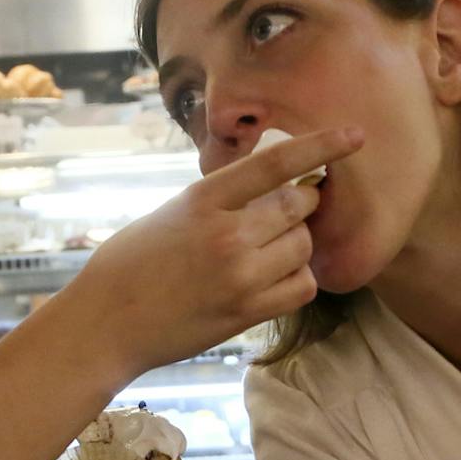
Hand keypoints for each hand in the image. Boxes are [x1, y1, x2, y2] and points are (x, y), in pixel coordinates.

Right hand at [70, 127, 362, 372]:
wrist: (105, 324)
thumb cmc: (131, 264)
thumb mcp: (172, 212)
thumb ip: (221, 198)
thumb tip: (271, 184)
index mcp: (204, 198)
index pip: (276, 163)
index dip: (321, 145)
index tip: (355, 135)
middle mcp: (226, 234)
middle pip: (300, 206)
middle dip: (304, 204)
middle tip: (288, 211)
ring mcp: (239, 276)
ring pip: (303, 247)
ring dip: (296, 245)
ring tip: (264, 252)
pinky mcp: (246, 312)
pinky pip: (301, 287)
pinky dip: (298, 279)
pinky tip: (273, 278)